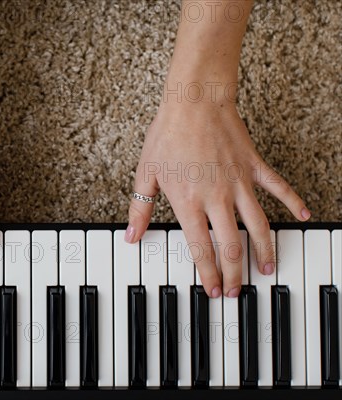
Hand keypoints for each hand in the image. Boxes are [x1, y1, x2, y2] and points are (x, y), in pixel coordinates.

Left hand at [126, 99, 309, 297]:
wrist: (193, 101)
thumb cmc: (167, 135)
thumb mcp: (145, 174)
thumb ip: (140, 209)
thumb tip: (131, 236)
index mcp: (188, 202)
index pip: (200, 249)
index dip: (208, 274)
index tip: (214, 290)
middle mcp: (216, 197)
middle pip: (230, 245)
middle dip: (235, 272)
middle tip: (239, 290)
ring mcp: (238, 182)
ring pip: (257, 225)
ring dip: (263, 250)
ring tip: (267, 268)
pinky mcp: (254, 166)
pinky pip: (277, 187)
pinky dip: (292, 202)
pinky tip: (302, 216)